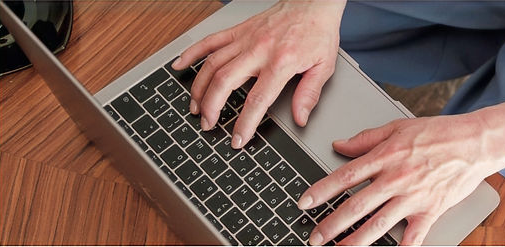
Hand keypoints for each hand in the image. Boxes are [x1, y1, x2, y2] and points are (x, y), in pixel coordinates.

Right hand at [171, 0, 345, 148]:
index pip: (257, 100)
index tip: (238, 139)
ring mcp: (245, 39)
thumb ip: (309, 94)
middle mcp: (258, 50)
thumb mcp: (324, 67)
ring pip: (212, 64)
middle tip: (208, 124)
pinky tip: (180, 65)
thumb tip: (300, 118)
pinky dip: (192, 53)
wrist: (313, 3)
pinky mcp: (238, 30)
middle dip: (212, 107)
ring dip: (199, 88)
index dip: (244, 123)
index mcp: (281, 63)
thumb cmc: (317, 33)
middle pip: (224, 81)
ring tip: (195, 107)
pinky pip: (210, 41)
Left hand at [297, 114, 503, 244]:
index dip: (321, 191)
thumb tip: (339, 145)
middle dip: (331, 224)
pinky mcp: (431, 211)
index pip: (345, 176)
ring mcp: (413, 197)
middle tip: (314, 236)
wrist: (475, 142)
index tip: (305, 202)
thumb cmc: (439, 133)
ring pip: (377, 224)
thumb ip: (366, 139)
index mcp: (385, 157)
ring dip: (354, 241)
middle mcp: (396, 179)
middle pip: (356, 205)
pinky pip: (413, 237)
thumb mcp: (398, 127)